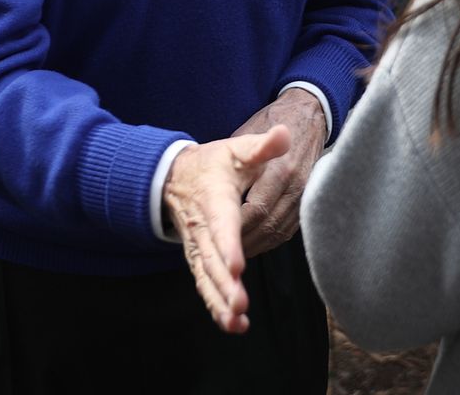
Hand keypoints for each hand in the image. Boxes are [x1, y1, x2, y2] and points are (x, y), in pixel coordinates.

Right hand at [163, 126, 290, 333]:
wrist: (173, 177)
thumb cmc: (213, 164)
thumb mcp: (236, 150)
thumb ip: (262, 147)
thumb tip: (285, 135)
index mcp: (215, 200)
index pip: (221, 225)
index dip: (228, 246)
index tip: (236, 266)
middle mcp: (202, 228)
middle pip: (212, 259)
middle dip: (225, 283)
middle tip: (240, 303)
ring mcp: (197, 247)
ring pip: (206, 278)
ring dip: (220, 300)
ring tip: (236, 321)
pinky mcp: (197, 260)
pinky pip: (204, 286)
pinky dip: (216, 306)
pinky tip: (234, 325)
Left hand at [228, 88, 327, 256]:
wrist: (308, 116)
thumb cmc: (273, 122)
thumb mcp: (248, 134)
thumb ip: (234, 160)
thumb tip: (211, 184)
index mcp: (280, 169)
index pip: (256, 209)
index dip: (236, 227)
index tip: (216, 234)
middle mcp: (295, 185)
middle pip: (267, 225)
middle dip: (244, 241)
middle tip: (220, 250)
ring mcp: (304, 196)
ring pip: (278, 232)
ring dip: (256, 244)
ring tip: (233, 250)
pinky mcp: (307, 202)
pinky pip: (287, 229)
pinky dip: (268, 239)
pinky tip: (253, 241)